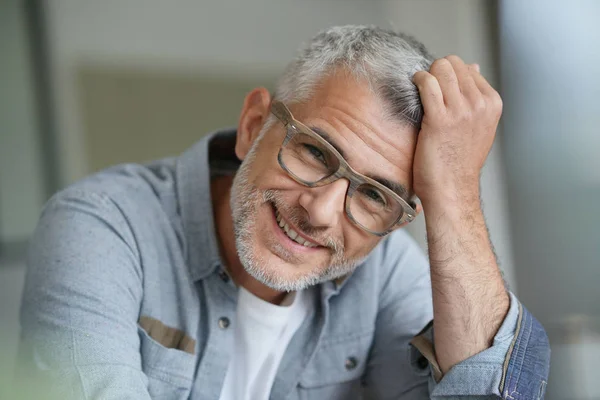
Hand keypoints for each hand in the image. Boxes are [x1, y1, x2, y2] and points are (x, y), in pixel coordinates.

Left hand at [412, 55, 502, 206]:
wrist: (452, 189)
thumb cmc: (459, 162)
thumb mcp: (479, 125)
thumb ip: (477, 96)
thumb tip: (473, 67)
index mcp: (492, 104)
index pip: (468, 69)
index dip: (449, 74)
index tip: (439, 87)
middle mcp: (480, 105)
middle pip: (454, 65)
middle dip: (437, 70)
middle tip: (427, 85)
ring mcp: (461, 111)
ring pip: (441, 69)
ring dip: (426, 74)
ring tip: (420, 87)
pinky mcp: (440, 119)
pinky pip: (427, 83)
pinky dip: (418, 80)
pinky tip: (415, 87)